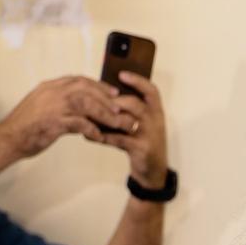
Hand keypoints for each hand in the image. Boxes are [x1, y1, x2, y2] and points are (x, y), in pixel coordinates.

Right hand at [0, 76, 134, 162]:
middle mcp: (52, 93)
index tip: (114, 92)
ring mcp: (52, 107)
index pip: (79, 80)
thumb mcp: (45, 108)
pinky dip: (92, 130)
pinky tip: (98, 136)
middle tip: (122, 109)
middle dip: (107, 98)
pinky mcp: (53, 123)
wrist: (8, 139)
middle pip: (86, 89)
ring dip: (105, 114)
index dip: (99, 86)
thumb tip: (86, 107)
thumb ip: (64, 104)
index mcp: (50, 87)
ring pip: (87, 104)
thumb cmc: (28, 126)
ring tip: (117, 124)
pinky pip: (79, 124)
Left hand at [99, 72, 168, 190]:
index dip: (137, 81)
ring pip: (128, 120)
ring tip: (90, 116)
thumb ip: (127, 110)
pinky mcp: (142, 149)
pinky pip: (119, 140)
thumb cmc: (142, 142)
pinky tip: (89, 136)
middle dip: (115, 100)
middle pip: (136, 104)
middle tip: (96, 100)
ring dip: (107, 117)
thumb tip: (102, 94)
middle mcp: (155, 121)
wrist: (153, 170)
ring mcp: (150, 135)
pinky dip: (103, 137)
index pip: (151, 91)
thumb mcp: (140, 124)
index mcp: (156, 112)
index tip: (121, 74)